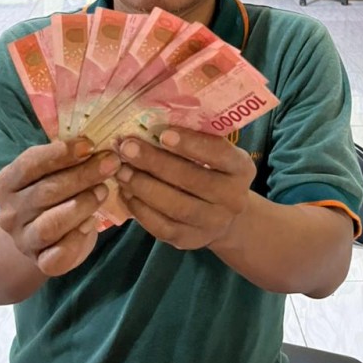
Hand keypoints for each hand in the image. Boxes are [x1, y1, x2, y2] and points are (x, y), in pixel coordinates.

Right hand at [0, 138, 120, 276]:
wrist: (40, 237)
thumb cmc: (51, 192)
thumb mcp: (51, 171)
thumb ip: (65, 157)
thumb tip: (95, 141)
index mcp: (6, 183)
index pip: (29, 164)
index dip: (60, 153)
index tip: (89, 145)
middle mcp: (9, 213)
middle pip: (46, 191)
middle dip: (82, 175)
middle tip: (110, 163)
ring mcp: (23, 240)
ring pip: (51, 224)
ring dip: (81, 205)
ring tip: (104, 190)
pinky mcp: (41, 262)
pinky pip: (59, 254)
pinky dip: (78, 238)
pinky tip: (92, 223)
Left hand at [114, 127, 255, 250]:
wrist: (222, 215)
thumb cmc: (211, 170)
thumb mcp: (213, 153)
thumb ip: (192, 139)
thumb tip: (149, 122)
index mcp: (240, 168)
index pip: (218, 153)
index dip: (191, 144)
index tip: (163, 133)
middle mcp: (233, 198)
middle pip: (192, 180)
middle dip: (156, 162)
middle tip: (127, 147)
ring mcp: (212, 223)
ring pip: (175, 206)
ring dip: (143, 186)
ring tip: (121, 170)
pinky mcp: (189, 240)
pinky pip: (162, 227)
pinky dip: (140, 209)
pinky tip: (125, 191)